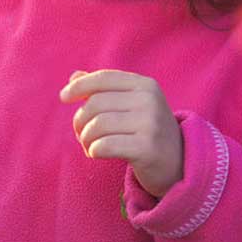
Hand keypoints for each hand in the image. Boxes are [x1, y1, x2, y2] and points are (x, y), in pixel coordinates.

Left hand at [60, 70, 183, 197]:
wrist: (178, 164)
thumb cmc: (147, 132)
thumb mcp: (131, 105)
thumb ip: (104, 89)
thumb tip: (74, 77)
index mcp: (145, 85)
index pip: (104, 78)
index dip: (80, 86)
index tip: (64, 97)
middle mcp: (149, 101)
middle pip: (96, 104)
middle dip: (80, 120)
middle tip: (82, 134)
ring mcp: (150, 124)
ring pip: (97, 125)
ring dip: (86, 138)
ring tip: (90, 146)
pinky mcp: (147, 149)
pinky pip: (104, 145)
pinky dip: (94, 150)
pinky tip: (98, 154)